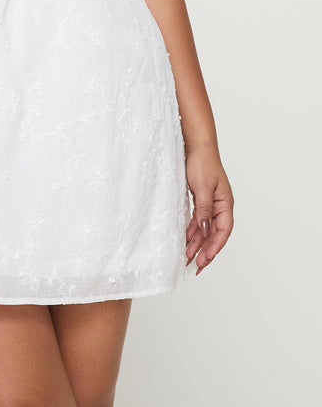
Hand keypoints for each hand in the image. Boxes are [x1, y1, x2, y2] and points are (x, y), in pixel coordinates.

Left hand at [184, 145, 233, 275]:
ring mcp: (211, 204)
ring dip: (197, 243)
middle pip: (215, 233)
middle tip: (196, 265)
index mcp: (226, 204)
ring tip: (188, 257)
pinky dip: (192, 230)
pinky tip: (186, 239)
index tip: (205, 259)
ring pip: (205, 229)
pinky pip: (198, 220)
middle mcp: (220, 206)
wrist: (196, 146)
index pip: (223, 230)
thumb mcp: (202, 187)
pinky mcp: (201, 200)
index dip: (215, 246)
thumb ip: (203, 209)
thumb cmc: (203, 163)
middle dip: (206, 250)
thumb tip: (204, 229)